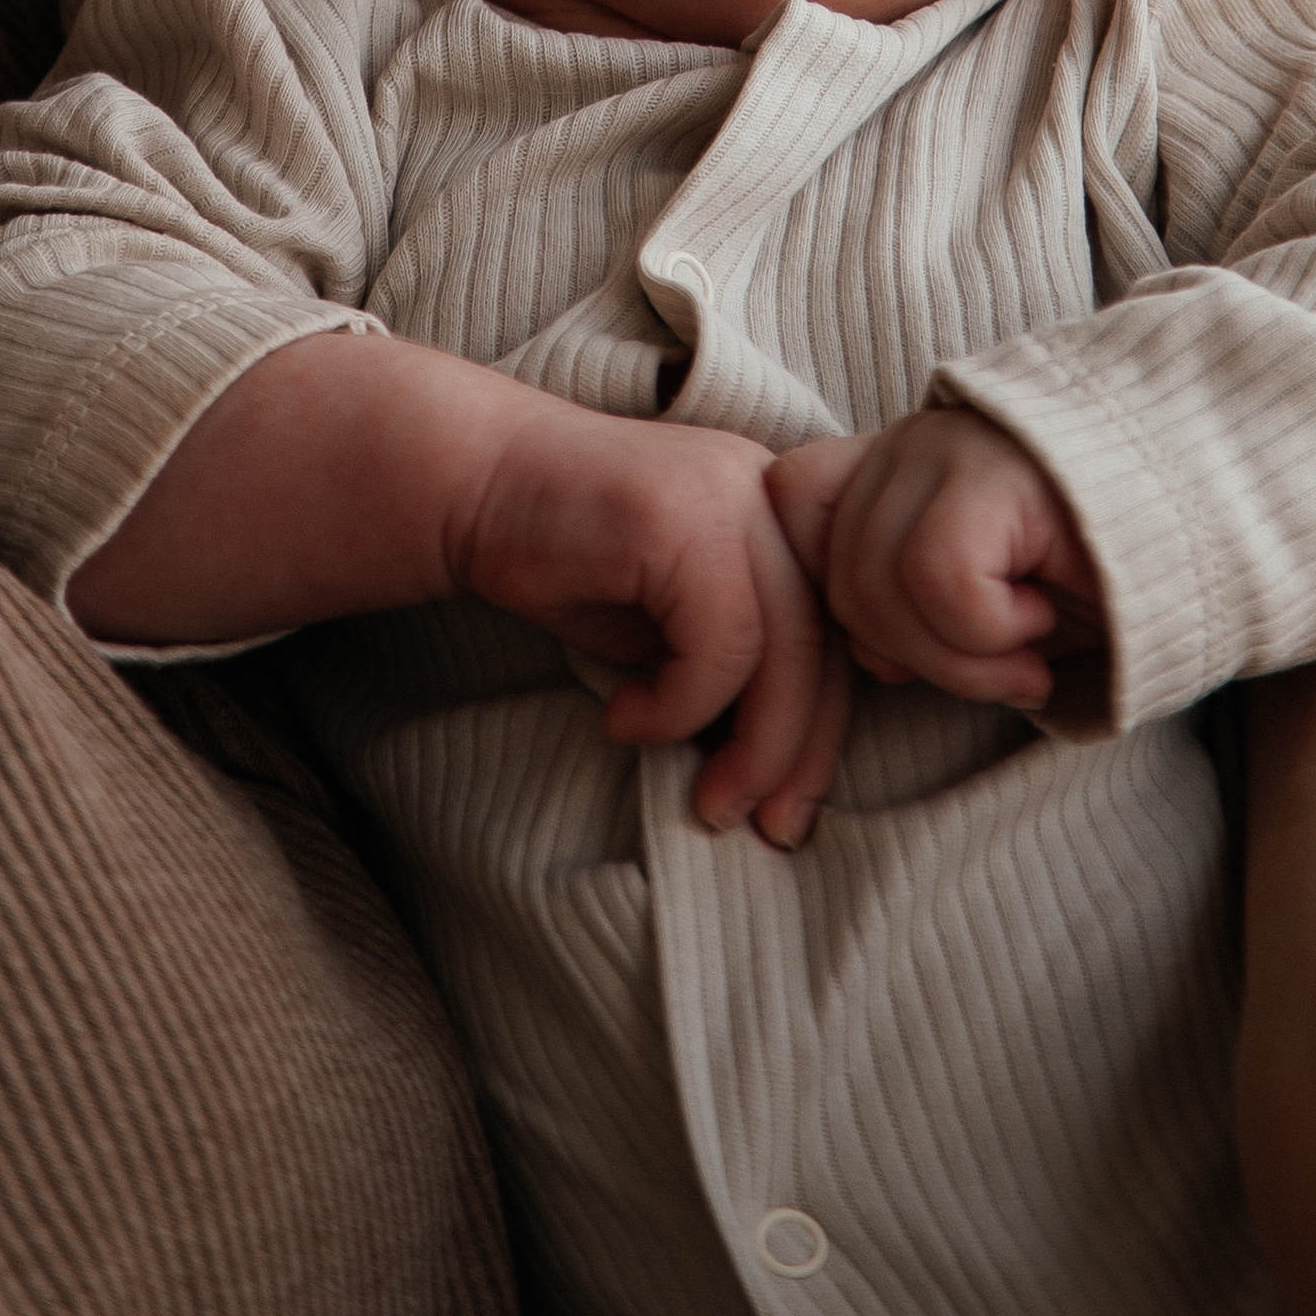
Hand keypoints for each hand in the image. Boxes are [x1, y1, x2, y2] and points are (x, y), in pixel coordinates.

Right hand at [452, 395, 851, 844]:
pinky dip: (682, 706)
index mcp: (784, 516)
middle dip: (799, 756)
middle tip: (768, 829)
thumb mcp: (672, 631)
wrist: (475, 486)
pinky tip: (626, 719)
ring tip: (704, 797)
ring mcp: (732, 494)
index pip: (840, 638)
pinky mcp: (683, 515)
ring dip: (753, 748)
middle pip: (824, 647)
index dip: (824, 733)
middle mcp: (771, 494)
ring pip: (784, 649)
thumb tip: (785, 780)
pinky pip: (721, 641)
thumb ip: (736, 673)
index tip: (789, 810)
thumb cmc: (569, 564)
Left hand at [769, 408, 1105, 712]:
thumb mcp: (997, 593)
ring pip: (877, 584)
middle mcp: (916, 438)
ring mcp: (950, 444)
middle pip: (836, 572)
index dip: (833, 587)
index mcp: (906, 460)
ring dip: (957, 656)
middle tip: (1004, 663)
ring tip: (1030, 645)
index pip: (795, 499)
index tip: (912, 646)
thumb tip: (864, 653)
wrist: (1229, 530)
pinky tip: (1045, 620)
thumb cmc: (1113, 576)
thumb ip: (913, 596)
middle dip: (912, 655)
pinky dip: (988, 631)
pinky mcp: (996, 468)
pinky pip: (937, 577)